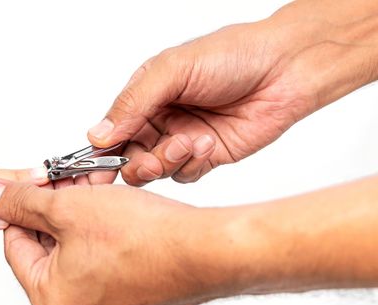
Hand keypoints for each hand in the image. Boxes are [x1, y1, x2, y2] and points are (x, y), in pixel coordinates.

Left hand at [0, 171, 377, 304]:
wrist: (207, 251)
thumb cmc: (148, 239)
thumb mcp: (70, 208)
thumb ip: (22, 202)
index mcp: (51, 301)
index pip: (16, 244)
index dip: (25, 205)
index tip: (37, 182)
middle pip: (48, 248)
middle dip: (58, 207)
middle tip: (71, 180)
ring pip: (77, 250)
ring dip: (82, 216)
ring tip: (97, 188)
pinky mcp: (129, 297)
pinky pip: (102, 260)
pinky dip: (103, 233)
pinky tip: (116, 209)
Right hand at [88, 0, 377, 185]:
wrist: (286, 69)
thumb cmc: (231, 56)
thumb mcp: (172, 70)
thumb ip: (133, 103)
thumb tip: (98, 134)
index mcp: (144, 97)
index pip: (111, 131)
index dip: (99, 154)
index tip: (92, 172)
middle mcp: (160, 121)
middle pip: (129, 158)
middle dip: (134, 164)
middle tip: (144, 162)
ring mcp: (182, 140)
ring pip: (155, 171)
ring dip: (166, 161)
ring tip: (189, 141)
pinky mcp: (206, 157)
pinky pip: (184, 175)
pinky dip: (191, 164)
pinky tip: (209, 143)